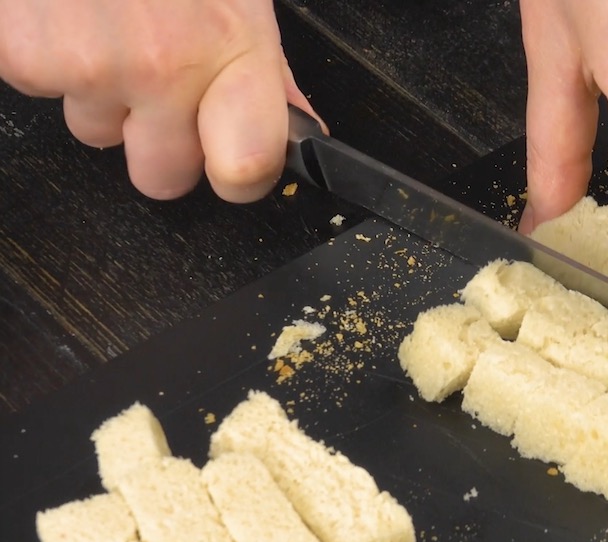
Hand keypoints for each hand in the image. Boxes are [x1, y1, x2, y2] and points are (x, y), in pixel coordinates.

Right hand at [0, 0, 320, 201]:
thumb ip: (264, 68)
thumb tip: (300, 127)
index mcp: (228, 48)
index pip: (247, 167)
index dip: (239, 175)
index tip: (232, 162)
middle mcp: (160, 68)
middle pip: (163, 178)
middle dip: (160, 142)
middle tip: (157, 80)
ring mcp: (86, 67)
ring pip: (97, 134)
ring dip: (103, 93)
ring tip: (107, 21)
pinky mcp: (23, 58)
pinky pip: (42, 93)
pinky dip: (50, 58)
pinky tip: (68, 12)